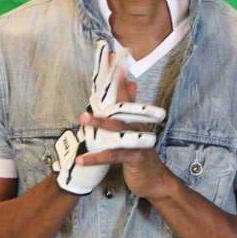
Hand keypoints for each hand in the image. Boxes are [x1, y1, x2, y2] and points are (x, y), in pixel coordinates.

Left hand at [53, 40, 165, 194]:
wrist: (154, 180)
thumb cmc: (140, 154)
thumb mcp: (135, 128)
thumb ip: (131, 107)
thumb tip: (132, 83)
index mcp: (135, 118)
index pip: (126, 93)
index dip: (119, 76)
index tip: (112, 57)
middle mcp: (138, 126)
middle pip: (123, 106)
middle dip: (109, 93)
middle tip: (98, 74)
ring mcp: (137, 141)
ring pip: (118, 130)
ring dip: (99, 124)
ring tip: (82, 120)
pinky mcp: (134, 158)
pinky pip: (113, 155)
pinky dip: (96, 158)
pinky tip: (82, 159)